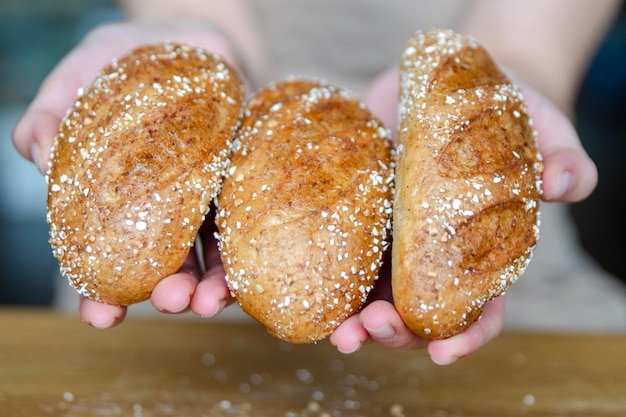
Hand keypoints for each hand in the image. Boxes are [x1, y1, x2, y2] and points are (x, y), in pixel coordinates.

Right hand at [12, 20, 242, 327]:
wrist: (192, 39)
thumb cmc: (128, 61)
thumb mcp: (81, 78)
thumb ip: (54, 116)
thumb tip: (38, 154)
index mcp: (124, 200)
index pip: (111, 256)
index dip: (102, 292)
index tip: (101, 317)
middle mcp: (172, 208)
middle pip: (171, 263)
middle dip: (171, 291)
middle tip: (170, 301)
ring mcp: (214, 195)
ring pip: (218, 249)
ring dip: (217, 282)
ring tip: (213, 299)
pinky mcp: (249, 175)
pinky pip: (255, 212)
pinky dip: (255, 239)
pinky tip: (254, 259)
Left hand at [329, 67, 597, 363]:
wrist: (440, 84)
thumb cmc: (498, 112)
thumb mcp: (538, 126)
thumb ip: (561, 155)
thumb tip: (566, 184)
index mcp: (477, 253)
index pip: (479, 311)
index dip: (464, 336)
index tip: (443, 350)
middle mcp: (428, 256)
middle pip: (414, 315)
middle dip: (394, 333)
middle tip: (374, 325)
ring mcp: (387, 239)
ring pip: (367, 296)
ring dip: (350, 321)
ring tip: (337, 328)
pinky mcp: (354, 214)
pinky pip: (332, 251)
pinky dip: (314, 274)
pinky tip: (300, 280)